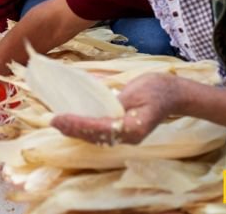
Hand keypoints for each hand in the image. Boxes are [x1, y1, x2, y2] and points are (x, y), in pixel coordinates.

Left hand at [51, 73, 179, 144]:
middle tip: (52, 121)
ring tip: (58, 123)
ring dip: (76, 131)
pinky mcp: (123, 131)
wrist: (173, 94)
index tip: (59, 118)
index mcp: (133, 128)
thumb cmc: (156, 89)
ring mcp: (126, 137)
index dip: (77, 124)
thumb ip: (115, 98)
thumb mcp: (135, 90)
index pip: (99, 128)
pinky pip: (101, 133)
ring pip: (96, 138)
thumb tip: (92, 97)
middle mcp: (128, 136)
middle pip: (95, 136)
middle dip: (72, 129)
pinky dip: (85, 128)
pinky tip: (72, 123)